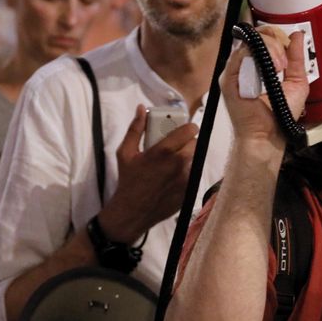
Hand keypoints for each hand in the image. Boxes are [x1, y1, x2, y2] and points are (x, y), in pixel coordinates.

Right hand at [97, 105, 198, 241]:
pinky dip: (188, 171)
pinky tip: (174, 176)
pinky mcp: (189, 190)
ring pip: (196, 158)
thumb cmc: (128, 180)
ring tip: (174, 161)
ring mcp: (186, 178)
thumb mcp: (125, 152)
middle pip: (196, 143)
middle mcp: (178, 164)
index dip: (187, 127)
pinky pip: (195, 173)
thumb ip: (135, 129)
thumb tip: (141, 109)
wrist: (132, 211)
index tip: (182, 130)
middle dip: (187, 142)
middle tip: (176, 146)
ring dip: (188, 156)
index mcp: (163, 151)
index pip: (189, 130)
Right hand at [220, 24, 308, 149]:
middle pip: (256, 36)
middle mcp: (245, 65)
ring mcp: (235, 71)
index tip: (289, 51)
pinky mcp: (229, 78)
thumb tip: (297, 36)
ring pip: (250, 42)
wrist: (268, 135)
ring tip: (281, 67)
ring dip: (270, 48)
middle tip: (285, 63)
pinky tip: (272, 68)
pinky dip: (258, 56)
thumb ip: (296, 59)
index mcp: (258, 65)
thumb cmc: (280, 115)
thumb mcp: (296, 82)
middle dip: (275, 42)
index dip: (277, 37)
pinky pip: (240, 55)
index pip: (263, 38)